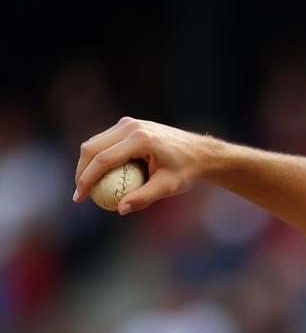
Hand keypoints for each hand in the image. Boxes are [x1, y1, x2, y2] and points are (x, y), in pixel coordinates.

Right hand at [73, 117, 212, 213]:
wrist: (200, 152)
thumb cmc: (186, 171)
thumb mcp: (167, 188)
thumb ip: (143, 198)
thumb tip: (120, 209)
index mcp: (139, 140)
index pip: (103, 159)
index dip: (86, 179)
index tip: (79, 197)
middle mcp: (130, 127)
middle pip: (92, 147)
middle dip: (80, 171)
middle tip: (79, 194)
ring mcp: (128, 123)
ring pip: (95, 142)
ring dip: (86, 163)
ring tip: (85, 186)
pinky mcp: (129, 125)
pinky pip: (105, 141)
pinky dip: (98, 156)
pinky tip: (98, 176)